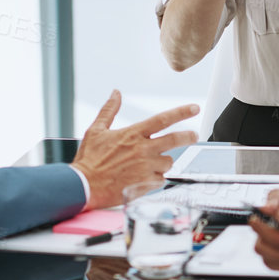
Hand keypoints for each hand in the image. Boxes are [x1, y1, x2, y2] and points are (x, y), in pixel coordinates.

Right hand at [71, 91, 198, 209]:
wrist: (83, 186)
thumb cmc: (88, 160)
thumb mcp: (96, 130)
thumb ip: (109, 110)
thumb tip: (116, 92)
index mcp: (133, 134)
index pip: (163, 119)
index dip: (182, 112)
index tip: (195, 108)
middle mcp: (143, 149)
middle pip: (175, 139)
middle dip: (189, 136)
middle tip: (194, 135)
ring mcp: (146, 168)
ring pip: (167, 162)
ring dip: (162, 163)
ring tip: (146, 165)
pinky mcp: (146, 184)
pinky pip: (160, 180)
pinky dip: (154, 179)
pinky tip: (140, 179)